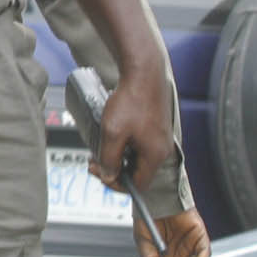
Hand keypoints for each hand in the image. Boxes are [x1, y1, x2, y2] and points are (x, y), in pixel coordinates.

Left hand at [87, 71, 173, 190]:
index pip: (139, 185)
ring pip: (136, 157)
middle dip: (114, 169)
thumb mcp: (113, 133)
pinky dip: (124, 144)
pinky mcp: (155, 127)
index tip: (100, 174)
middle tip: (94, 161)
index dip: (117, 184)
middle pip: (137, 172)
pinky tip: (111, 135)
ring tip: (99, 147)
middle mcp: (162, 149)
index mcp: (155, 155)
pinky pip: (139, 144)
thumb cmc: (131, 99)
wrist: (143, 71)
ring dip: (117, 156)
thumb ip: (109, 158)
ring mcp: (160, 137)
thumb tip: (108, 176)